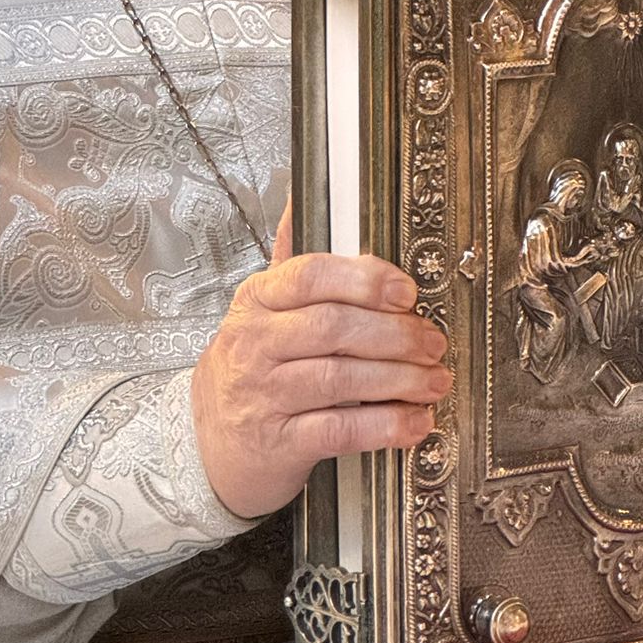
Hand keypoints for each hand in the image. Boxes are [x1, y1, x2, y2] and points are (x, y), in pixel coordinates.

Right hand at [191, 202, 451, 518]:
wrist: (209, 441)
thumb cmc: (249, 368)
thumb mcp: (260, 311)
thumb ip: (290, 262)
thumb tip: (301, 199)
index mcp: (257, 302)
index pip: (309, 276)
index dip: (363, 280)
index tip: (405, 291)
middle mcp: (255, 346)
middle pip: (333, 327)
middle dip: (394, 334)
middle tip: (431, 341)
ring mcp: (265, 396)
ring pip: (341, 379)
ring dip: (399, 379)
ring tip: (433, 380)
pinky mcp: (280, 444)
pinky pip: (340, 430)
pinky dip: (384, 426)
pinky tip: (413, 422)